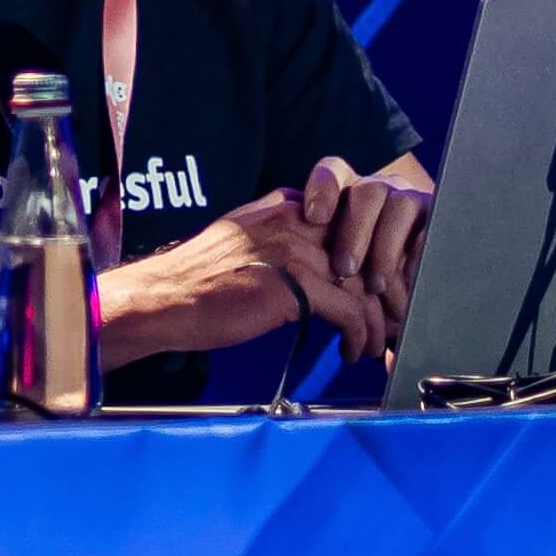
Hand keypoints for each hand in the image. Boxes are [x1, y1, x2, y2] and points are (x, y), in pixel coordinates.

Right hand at [100, 188, 391, 367]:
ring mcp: (296, 249)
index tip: (383, 293)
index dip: (376, 261)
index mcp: (287, 204)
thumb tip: (325, 266)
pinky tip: (352, 351)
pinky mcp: (294, 286)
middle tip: (392, 322)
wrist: (163, 299)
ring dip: (377, 322)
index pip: (354, 223)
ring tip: (374, 345)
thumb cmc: (200, 280)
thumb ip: (285, 239)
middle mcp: (296, 218)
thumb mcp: (247, 240)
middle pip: (368, 251)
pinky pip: (351, 312)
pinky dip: (359, 336)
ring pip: (365, 285)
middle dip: (387, 293)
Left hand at [300, 157, 431, 328]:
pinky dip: (420, 251)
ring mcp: (412, 204)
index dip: (323, 189)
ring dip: (386, 247)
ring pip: (400, 206)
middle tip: (344, 269)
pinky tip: (409, 276)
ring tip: (376, 285)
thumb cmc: (355, 289)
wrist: (400, 307)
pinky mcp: (439, 224)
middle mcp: (380, 191)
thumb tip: (272, 262)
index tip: (313, 217)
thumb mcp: (327, 272)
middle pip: (366, 192)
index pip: (332, 173)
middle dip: (355, 231)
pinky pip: (432, 228)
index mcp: (347, 194)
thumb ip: (306, 258)